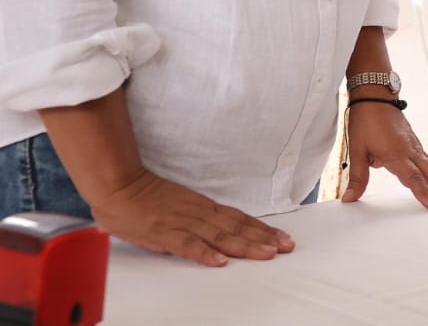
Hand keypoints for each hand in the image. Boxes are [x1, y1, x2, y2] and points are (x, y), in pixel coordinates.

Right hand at [89, 168, 293, 267]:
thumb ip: (198, 216)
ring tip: (267, 254)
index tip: (282, 238)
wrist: (120, 186)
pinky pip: (187, 244)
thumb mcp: (181, 204)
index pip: (239, 218)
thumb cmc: (146, 197)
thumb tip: (219, 231)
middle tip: (287, 247)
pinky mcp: (164, 232)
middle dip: (263, 237)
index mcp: (203, 206)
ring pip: (220, 235)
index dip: (262, 228)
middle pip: (237, 227)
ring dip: (245, 245)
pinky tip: (221, 262)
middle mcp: (199, 213)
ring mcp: (182, 222)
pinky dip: (205, 253)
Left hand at [343, 99, 427, 209]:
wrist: (375, 96)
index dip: (425, 195)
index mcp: (396, 154)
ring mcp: (416, 148)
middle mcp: (411, 151)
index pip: (414, 179)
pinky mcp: (416, 145)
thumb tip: (349, 199)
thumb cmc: (366, 120)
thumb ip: (357, 177)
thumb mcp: (356, 150)